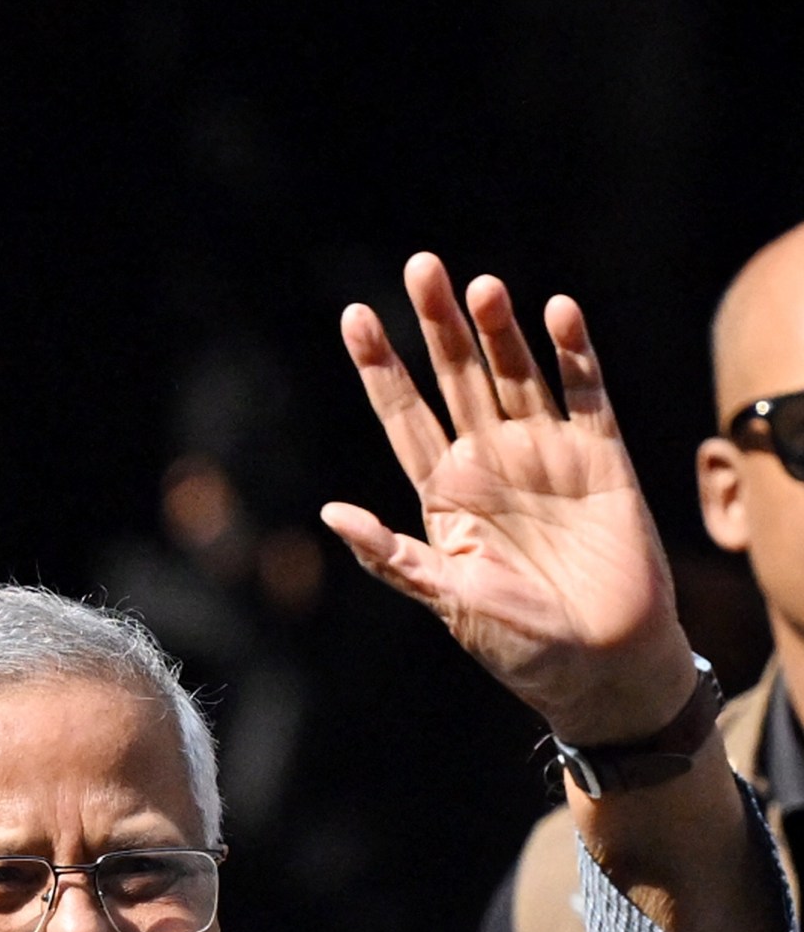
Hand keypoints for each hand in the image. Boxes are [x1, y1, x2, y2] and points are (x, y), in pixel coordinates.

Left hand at [322, 253, 695, 743]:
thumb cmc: (517, 643)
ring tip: (480, 286)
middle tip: (419, 267)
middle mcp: (490, 464)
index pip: (403, 417)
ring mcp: (546, 456)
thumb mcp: (443, 598)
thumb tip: (329, 512)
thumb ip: (390, 555)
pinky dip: (573, 354)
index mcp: (444, 495)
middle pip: (456, 380)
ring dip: (499, 331)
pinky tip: (557, 314)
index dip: (381, 368)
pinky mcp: (601, 459)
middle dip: (436, 326)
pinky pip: (586, 393)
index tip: (355, 317)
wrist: (599, 665)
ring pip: (516, 375)